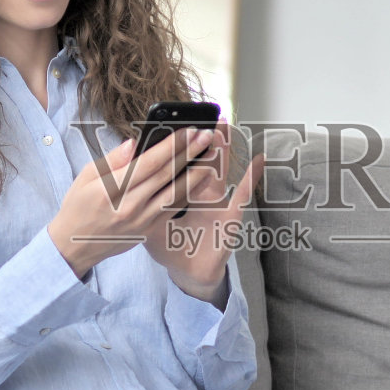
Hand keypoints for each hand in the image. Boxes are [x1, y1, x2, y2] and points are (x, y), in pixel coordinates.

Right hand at [47, 127, 217, 278]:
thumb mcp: (85, 177)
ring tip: (212, 156)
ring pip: (176, 193)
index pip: (149, 163)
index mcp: (112, 189)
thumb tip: (134, 143)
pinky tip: (201, 180)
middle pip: (167, 175)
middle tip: (207, 135)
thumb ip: (112, 160)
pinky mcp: (148, 230)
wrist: (76, 245)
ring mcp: (142, 220)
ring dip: (197, 173)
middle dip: (190, 153)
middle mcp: (130, 206)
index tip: (189, 131)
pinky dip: (189, 193)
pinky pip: (173, 209)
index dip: (172, 145)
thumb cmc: (78, 206)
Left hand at [142, 121, 263, 306]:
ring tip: (223, 125)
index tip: (172, 123)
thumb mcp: (150, 223)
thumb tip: (131, 184)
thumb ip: (141, 202)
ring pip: (218, 171)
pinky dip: (250, 178)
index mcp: (178, 195)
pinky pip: (241, 196)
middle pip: (198, 162)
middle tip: (200, 114)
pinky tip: (258, 160)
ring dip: (222, 148)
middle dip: (200, 140)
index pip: (175, 166)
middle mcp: (199, 196)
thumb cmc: (170, 249)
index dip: (174, 147)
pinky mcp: (229, 218)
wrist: (188, 275)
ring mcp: (216, 205)